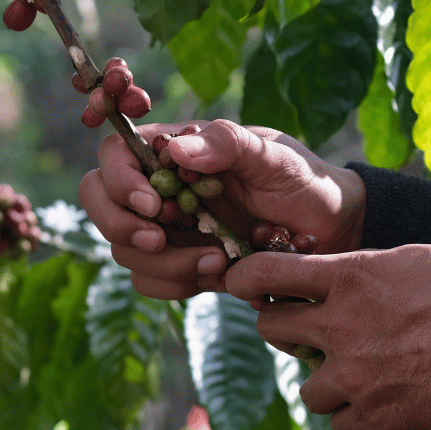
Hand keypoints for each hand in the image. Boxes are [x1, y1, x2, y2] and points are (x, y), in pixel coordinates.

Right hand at [77, 120, 366, 299]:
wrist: (331, 229)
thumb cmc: (302, 179)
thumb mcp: (272, 154)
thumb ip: (226, 144)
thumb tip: (176, 151)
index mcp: (173, 151)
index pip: (112, 156)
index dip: (119, 182)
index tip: (155, 206)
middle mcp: (159, 188)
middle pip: (99, 204)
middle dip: (123, 228)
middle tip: (160, 242)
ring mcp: (167, 229)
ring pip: (125, 251)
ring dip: (164, 265)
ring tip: (218, 262)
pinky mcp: (181, 264)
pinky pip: (150, 282)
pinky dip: (177, 285)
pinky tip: (220, 275)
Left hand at [224, 244, 430, 429]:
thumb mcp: (417, 259)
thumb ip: (367, 268)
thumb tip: (340, 276)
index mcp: (350, 277)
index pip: (267, 273)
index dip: (245, 278)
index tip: (243, 284)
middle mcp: (340, 326)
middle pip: (271, 330)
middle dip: (285, 331)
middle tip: (311, 334)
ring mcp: (353, 376)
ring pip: (305, 388)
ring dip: (326, 383)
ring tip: (363, 376)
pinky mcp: (373, 417)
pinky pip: (336, 425)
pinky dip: (352, 418)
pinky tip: (380, 403)